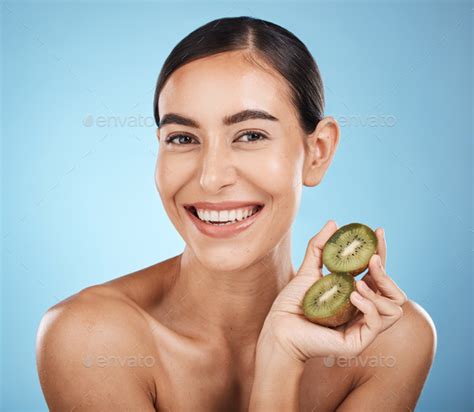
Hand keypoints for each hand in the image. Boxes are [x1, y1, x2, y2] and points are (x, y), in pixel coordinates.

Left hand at [257, 220, 407, 363]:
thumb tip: (333, 222)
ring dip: (380, 291)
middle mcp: (363, 311)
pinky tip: (353, 296)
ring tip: (357, 284)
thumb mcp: (307, 270)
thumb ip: (320, 248)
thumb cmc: (292, 303)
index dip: (381, 252)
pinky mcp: (357, 342)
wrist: (278, 328)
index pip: (378, 274)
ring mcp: (362, 327)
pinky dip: (370, 307)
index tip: (377, 231)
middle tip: (371, 258)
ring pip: (395, 308)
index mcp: (356, 295)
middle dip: (386, 272)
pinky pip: (377, 323)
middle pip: (394, 292)